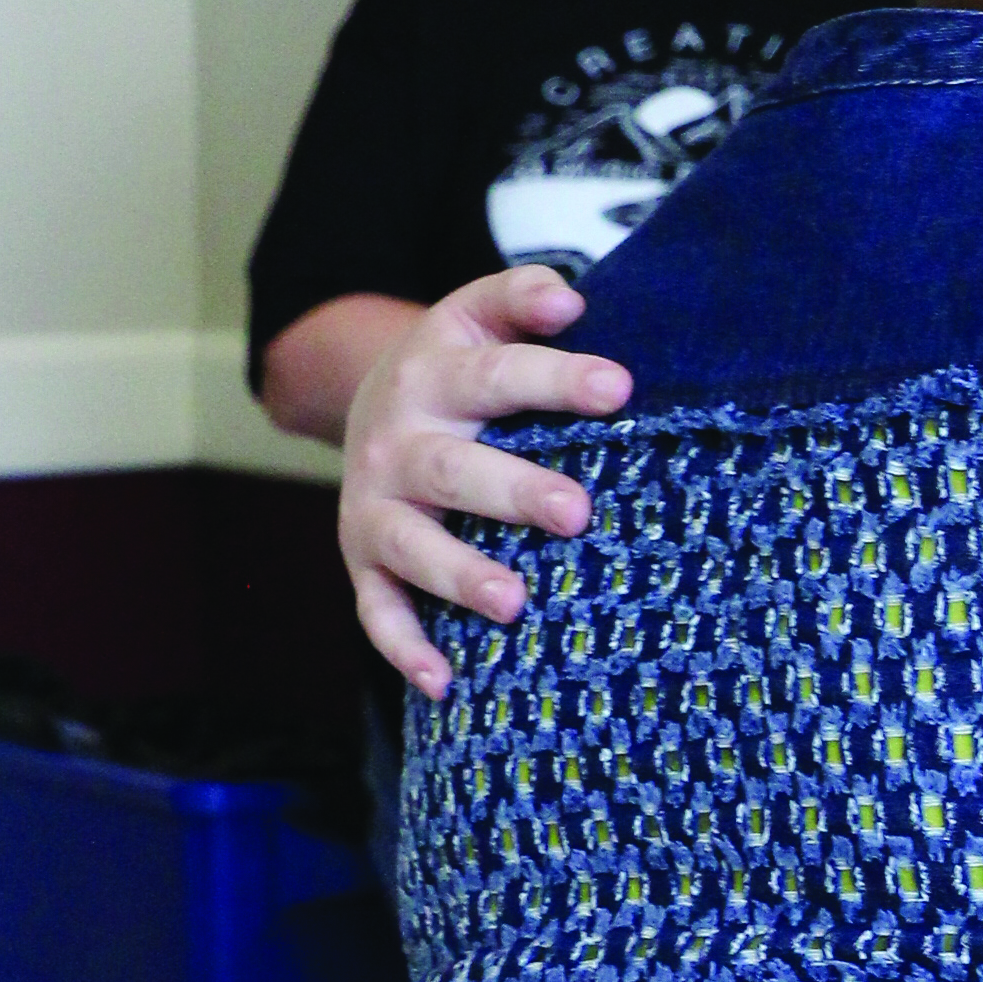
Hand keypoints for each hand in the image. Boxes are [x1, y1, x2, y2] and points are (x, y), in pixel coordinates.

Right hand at [340, 266, 629, 698]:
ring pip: (412, 547)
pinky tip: (446, 682)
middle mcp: (398, 442)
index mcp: (436, 373)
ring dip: (460, 575)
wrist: (363, 399)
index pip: (497, 372)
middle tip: (577, 512)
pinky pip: (378, 611)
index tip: (619, 387)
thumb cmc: (461, 364)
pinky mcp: (363, 561)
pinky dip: (406, 648)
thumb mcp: (479, 315)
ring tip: (514, 603)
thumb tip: (570, 299)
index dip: (556, 378)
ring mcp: (375, 507)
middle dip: (514, 492)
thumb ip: (523, 299)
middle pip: (455, 470)